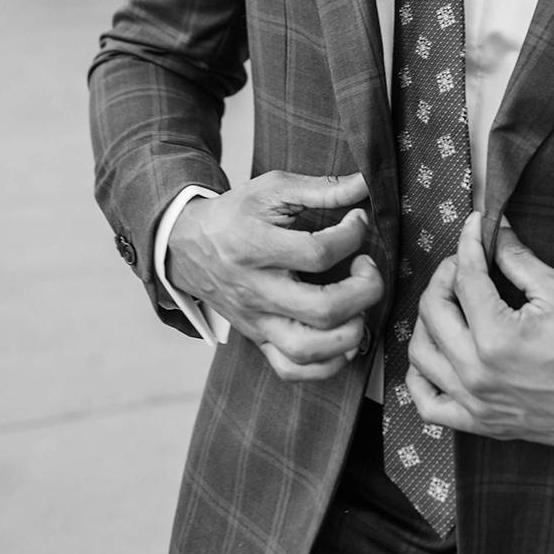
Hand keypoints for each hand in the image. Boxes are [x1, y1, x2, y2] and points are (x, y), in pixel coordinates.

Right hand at [168, 170, 383, 381]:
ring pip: (308, 350)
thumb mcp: (271, 189)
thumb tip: (365, 183)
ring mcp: (256, 321)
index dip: (352, 235)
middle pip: (321, 309)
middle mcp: (255, 290)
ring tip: (358, 305)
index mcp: (255, 246)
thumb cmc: (235, 215)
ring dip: (351, 332)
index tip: (357, 221)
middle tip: (366, 267)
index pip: (317, 253)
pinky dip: (328, 364)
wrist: (187, 247)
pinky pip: (292, 370)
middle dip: (364, 290)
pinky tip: (343, 336)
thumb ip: (320, 188)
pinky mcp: (257, 340)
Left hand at [405, 212, 553, 448]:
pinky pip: (428, 404)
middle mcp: (478, 373)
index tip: (476, 226)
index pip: (466, 276)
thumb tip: (497, 230)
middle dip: (445, 275)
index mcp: (497, 338)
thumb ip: (519, 259)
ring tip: (451, 302)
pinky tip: (437, 354)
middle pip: (433, 310)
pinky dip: (420, 379)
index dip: (470, 242)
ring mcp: (476, 403)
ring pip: (421, 353)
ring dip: (428, 320)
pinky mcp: (482, 424)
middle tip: (465, 262)